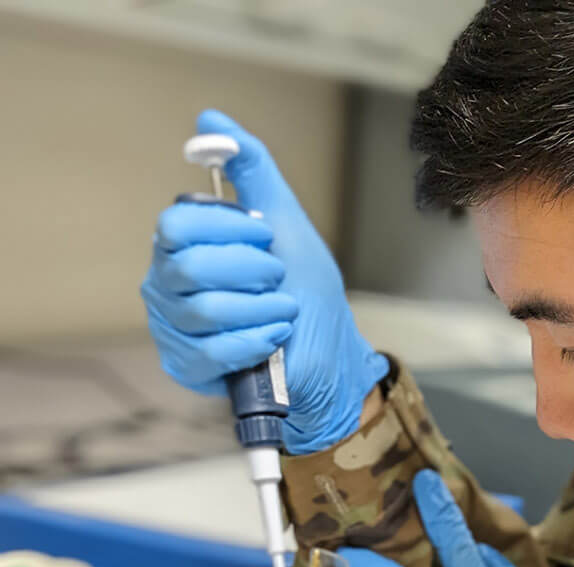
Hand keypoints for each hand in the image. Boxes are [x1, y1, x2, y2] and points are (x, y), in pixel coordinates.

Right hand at [141, 109, 386, 453]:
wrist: (332, 355)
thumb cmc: (306, 289)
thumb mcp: (285, 221)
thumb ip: (251, 170)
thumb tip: (210, 120)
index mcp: (184, 245)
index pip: (177, 223)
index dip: (228, 230)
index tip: (266, 237)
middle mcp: (168, 283)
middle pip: (187, 266)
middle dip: (250, 270)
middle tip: (278, 278)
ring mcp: (174, 328)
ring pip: (205, 310)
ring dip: (262, 307)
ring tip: (285, 309)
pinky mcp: (187, 367)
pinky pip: (213, 352)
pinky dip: (257, 340)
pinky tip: (275, 337)